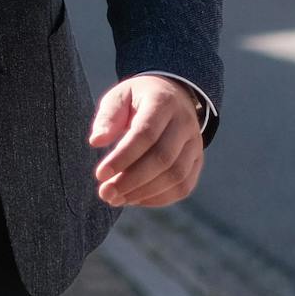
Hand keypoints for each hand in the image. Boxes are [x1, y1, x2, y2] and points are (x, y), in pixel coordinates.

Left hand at [88, 75, 204, 207]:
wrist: (171, 96)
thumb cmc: (138, 100)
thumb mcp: (119, 97)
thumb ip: (107, 117)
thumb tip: (96, 141)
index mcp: (163, 101)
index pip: (145, 133)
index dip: (123, 157)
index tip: (100, 174)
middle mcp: (185, 122)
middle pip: (162, 158)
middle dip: (131, 180)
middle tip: (105, 193)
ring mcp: (195, 143)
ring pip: (175, 176)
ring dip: (143, 192)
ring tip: (116, 198)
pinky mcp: (198, 161)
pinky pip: (183, 186)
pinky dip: (158, 198)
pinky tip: (135, 199)